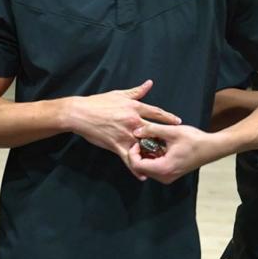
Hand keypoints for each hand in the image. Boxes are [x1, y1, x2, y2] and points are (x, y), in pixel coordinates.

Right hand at [65, 80, 181, 178]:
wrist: (79, 114)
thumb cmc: (97, 103)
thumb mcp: (118, 94)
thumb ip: (136, 91)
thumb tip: (150, 83)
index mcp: (135, 108)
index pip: (157, 114)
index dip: (169, 118)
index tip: (178, 123)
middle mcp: (133, 122)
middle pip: (155, 132)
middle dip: (166, 139)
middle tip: (175, 145)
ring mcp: (125, 134)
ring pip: (144, 147)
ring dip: (153, 155)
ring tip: (163, 162)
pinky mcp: (116, 145)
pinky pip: (128, 158)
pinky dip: (135, 167)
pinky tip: (142, 175)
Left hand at [127, 122, 217, 183]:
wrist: (213, 148)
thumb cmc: (195, 140)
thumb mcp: (172, 131)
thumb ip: (152, 130)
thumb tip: (136, 131)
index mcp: (163, 168)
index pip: (137, 165)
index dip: (132, 153)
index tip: (137, 141)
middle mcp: (164, 176)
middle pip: (140, 168)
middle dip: (137, 154)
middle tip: (142, 141)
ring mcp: (167, 177)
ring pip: (146, 169)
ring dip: (144, 156)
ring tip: (150, 142)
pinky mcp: (170, 174)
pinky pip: (154, 169)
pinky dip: (151, 158)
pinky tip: (157, 147)